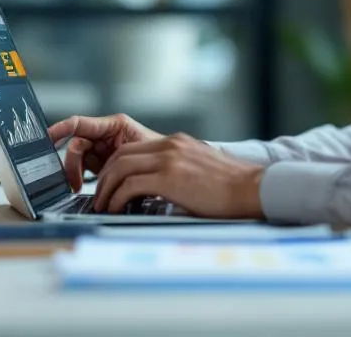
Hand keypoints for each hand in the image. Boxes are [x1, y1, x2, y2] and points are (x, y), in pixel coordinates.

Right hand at [46, 114, 160, 191]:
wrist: (175, 171)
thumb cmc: (164, 155)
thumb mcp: (142, 151)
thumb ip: (120, 156)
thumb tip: (97, 166)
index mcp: (115, 125)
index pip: (81, 123)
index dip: (61, 129)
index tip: (47, 137)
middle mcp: (106, 134)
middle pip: (76, 144)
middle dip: (70, 162)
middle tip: (73, 181)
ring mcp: (103, 149)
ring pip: (77, 158)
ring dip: (74, 173)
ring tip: (78, 187)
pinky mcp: (102, 163)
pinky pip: (83, 168)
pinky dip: (79, 178)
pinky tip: (81, 187)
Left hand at [93, 133, 264, 218]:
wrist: (251, 189)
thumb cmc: (229, 188)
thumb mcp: (199, 169)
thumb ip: (178, 170)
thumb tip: (157, 188)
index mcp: (176, 142)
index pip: (132, 149)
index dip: (115, 167)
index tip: (109, 184)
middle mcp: (170, 145)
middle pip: (121, 155)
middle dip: (105, 177)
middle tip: (100, 196)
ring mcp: (169, 158)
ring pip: (121, 168)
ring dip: (106, 189)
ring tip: (103, 206)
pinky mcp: (169, 177)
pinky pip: (130, 185)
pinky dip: (117, 198)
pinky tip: (116, 209)